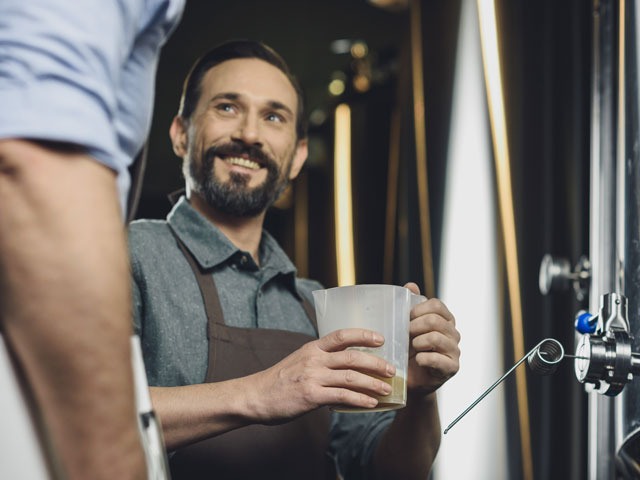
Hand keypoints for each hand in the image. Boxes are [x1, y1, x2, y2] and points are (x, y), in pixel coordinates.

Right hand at [248, 329, 395, 423]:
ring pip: (350, 377)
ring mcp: (313, 377)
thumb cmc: (280, 380)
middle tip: (392, 370)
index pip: (341, 335)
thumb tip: (345, 364)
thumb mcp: (299, 360)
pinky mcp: (311, 396)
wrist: (256, 396)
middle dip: (376, 363)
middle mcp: (314, 359)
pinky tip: (370, 403)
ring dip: (372, 383)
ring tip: (386, 389)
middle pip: (352, 357)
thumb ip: (321, 359)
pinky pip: (342, 396)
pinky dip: (359, 399)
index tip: (381, 338)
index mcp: (313, 348)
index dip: (363, 335)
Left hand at [404, 282, 459, 394]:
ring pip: (435, 338)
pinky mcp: (452, 368)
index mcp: (445, 319)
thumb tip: (411, 285)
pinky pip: (436, 359)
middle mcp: (453, 333)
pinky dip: (422, 359)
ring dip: (417, 342)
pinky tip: (418, 360)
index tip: (406, 317)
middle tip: (405, 334)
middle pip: (435, 320)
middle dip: (415, 326)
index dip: (418, 309)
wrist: (411, 378)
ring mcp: (454, 351)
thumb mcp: (408, 326)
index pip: (436, 305)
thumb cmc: (409, 349)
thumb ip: (411, 305)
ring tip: (411, 348)